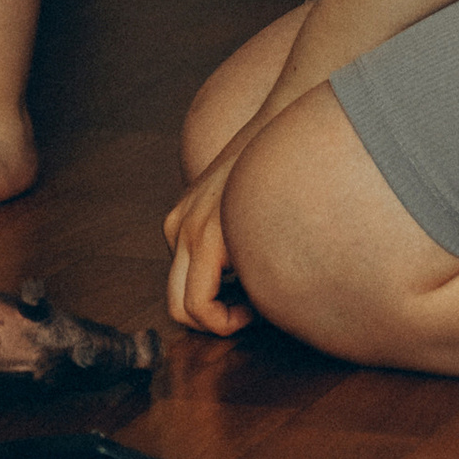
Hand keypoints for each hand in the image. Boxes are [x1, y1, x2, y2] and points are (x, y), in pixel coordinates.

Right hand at [162, 127, 260, 336]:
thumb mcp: (269, 245)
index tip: (251, 311)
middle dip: (209, 318)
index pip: (196, 308)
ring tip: (242, 279)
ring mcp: (178, 218)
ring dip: (204, 293)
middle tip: (244, 308)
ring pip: (178, 283)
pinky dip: (201, 271)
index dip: (224, 324)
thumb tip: (258, 311)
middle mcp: (184, 228)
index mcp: (206, 238)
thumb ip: (256, 281)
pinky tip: (232, 258)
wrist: (272, 134)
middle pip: (176, 305)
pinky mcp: (180, 210)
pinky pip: (182, 257)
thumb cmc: (281, 193)